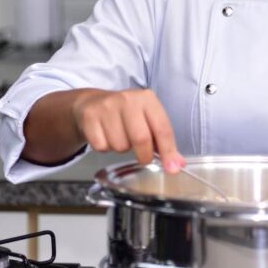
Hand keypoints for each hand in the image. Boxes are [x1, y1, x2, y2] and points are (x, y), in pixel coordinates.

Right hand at [71, 88, 185, 171]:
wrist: (91, 103)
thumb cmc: (125, 114)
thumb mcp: (147, 120)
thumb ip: (163, 141)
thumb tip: (177, 164)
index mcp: (147, 99)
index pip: (162, 128)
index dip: (169, 151)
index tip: (172, 168)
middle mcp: (127, 99)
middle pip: (141, 138)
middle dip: (144, 155)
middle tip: (144, 158)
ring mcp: (106, 106)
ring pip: (120, 145)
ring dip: (122, 149)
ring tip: (119, 137)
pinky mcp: (90, 116)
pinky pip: (102, 146)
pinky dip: (105, 148)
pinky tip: (105, 136)